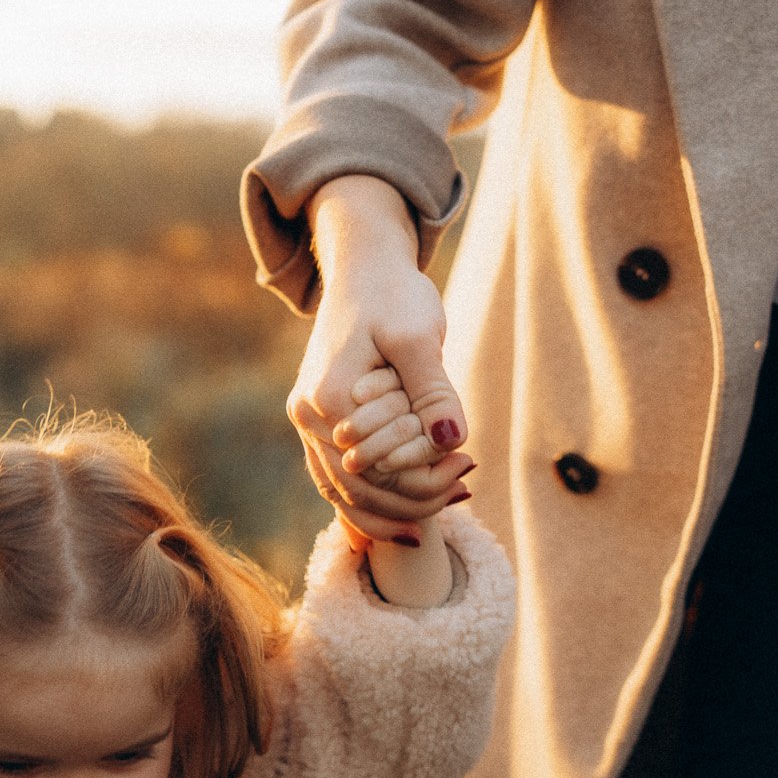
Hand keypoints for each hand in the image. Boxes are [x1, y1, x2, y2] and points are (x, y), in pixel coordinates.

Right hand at [288, 176, 471, 550]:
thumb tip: (452, 439)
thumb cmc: (393, 295)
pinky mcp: (316, 421)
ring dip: (394, 506)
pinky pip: (338, 478)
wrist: (362, 269)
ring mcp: (307, 422)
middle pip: (360, 488)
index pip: (381, 465)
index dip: (428, 475)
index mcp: (330, 398)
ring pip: (344, 492)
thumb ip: (434, 391)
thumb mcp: (420, 336)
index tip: (471, 465)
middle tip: (466, 487)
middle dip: (415, 497)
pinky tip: (411, 507)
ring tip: (445, 501)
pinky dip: (373, 497)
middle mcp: (309, 417)